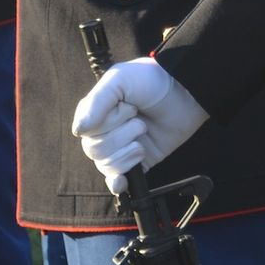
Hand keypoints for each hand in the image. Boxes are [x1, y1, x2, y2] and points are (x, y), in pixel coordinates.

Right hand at [71, 57, 209, 193]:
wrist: (185, 93)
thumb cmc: (151, 80)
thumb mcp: (120, 80)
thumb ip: (97, 102)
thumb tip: (79, 130)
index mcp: (96, 111)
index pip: (86, 131)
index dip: (107, 123)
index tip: (127, 106)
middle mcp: (104, 131)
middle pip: (95, 150)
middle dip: (121, 135)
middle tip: (139, 118)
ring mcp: (120, 147)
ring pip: (107, 165)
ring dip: (128, 150)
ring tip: (144, 132)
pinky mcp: (138, 163)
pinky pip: (118, 181)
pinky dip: (117, 183)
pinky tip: (121, 181)